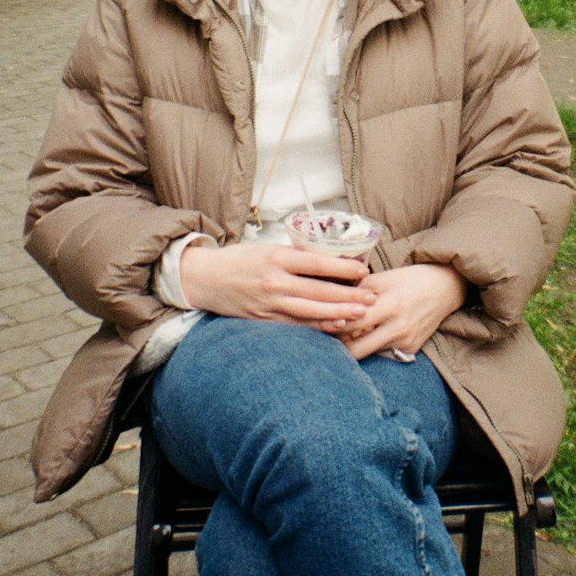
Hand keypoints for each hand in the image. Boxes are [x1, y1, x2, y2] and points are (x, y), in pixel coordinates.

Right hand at [180, 241, 375, 329]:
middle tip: (372, 298)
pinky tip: (335, 327)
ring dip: (338, 314)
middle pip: (319, 292)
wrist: (204, 278)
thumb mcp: (266, 248)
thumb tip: (328, 260)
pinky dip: (317, 328)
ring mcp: (268, 304)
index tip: (364, 270)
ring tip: (361, 314)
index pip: (317, 264)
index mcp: (276, 258)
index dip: (344, 268)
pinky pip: (295, 326)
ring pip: (310, 312)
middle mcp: (273, 282)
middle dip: (349, 296)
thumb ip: (294, 256)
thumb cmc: (239, 259)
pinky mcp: (263, 320)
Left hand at [342, 263, 467, 360]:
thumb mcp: (382, 278)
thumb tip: (330, 305)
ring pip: (368, 354)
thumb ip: (356, 292)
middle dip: (339, 345)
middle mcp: (398, 328)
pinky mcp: (411, 350)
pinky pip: (383, 353)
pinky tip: (373, 332)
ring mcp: (406, 342)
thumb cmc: (409, 279)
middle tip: (330, 335)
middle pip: (356, 351)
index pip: (351, 324)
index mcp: (390, 305)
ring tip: (349, 332)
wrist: (445, 288)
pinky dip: (374, 345)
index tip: (321, 322)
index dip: (333, 325)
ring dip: (356, 345)